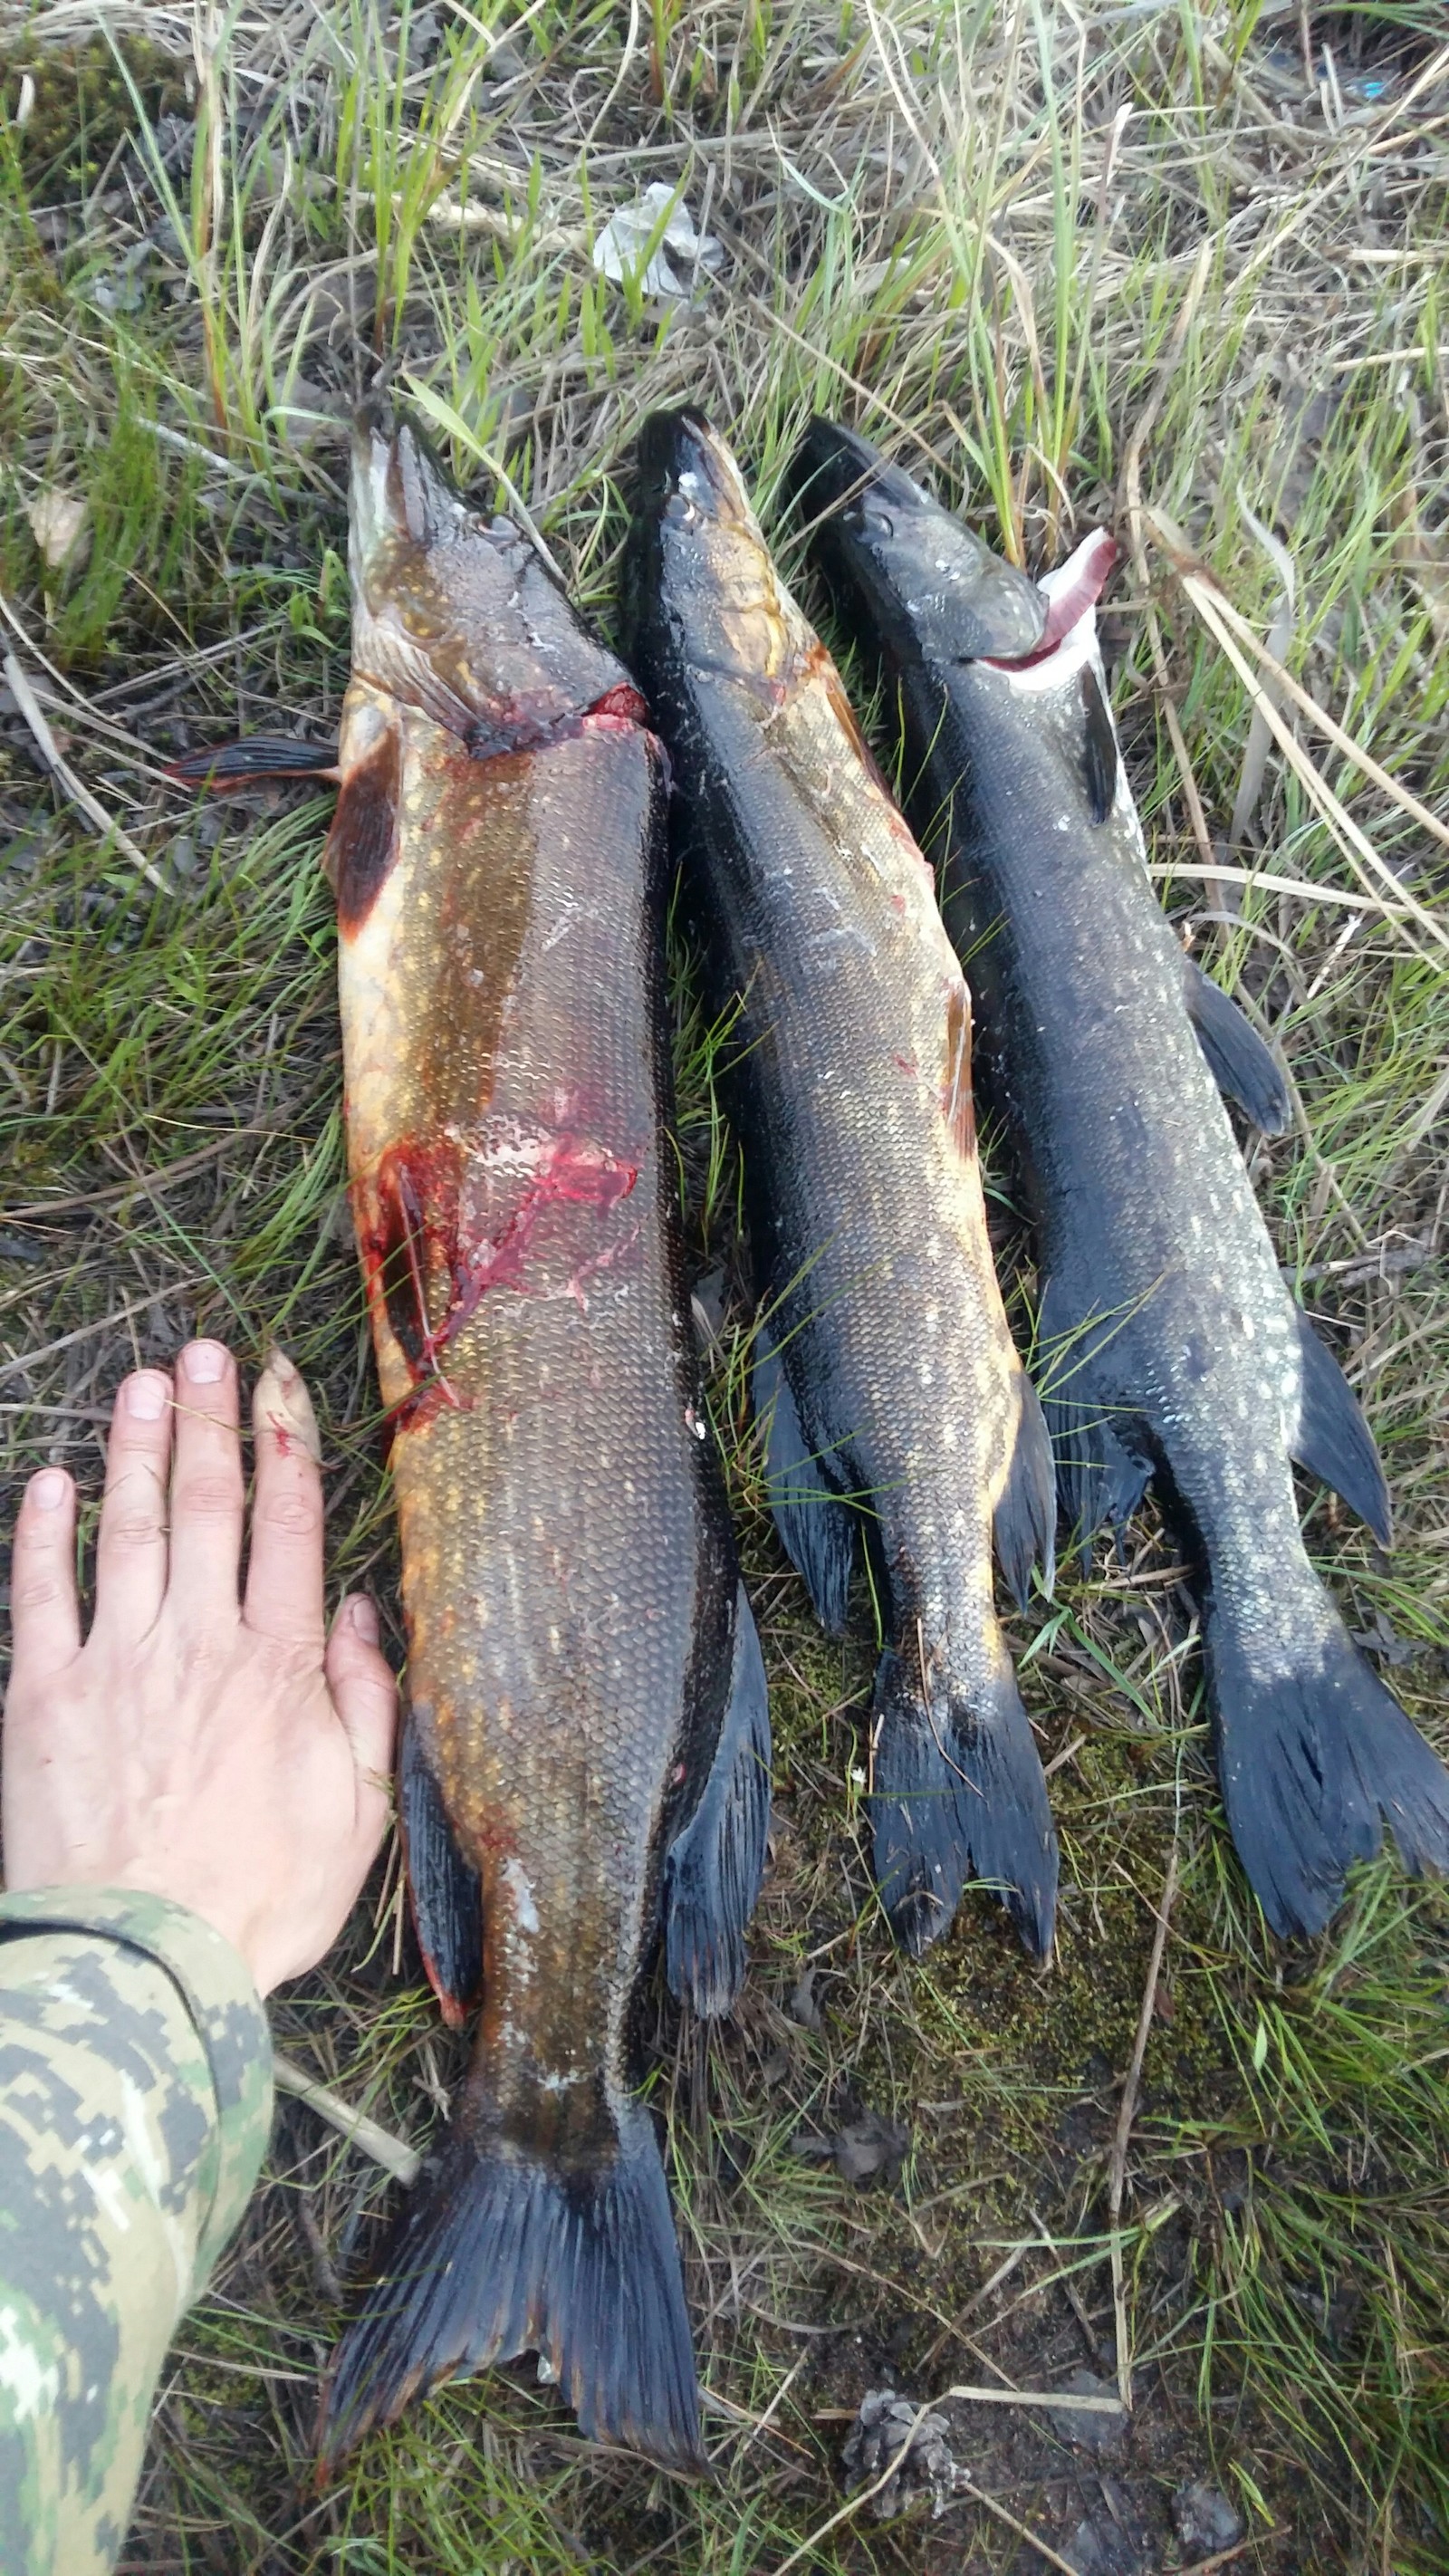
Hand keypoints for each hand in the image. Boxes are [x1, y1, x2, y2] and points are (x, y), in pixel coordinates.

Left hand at [3, 1341, 397, 1994]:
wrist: (143, 1964)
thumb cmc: (261, 1901)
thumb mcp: (356, 1813)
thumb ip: (364, 1702)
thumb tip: (359, 1611)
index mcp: (279, 1667)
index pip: (288, 1529)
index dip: (284, 1447)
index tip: (278, 1385)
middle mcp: (198, 1643)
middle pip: (207, 1507)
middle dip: (207, 1421)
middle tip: (205, 1353)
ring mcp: (116, 1662)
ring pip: (128, 1530)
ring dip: (135, 1449)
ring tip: (140, 1381)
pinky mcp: (43, 1695)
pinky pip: (40, 1593)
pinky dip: (43, 1532)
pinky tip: (50, 1482)